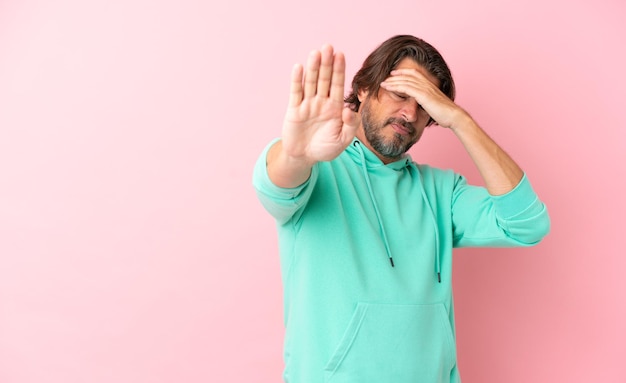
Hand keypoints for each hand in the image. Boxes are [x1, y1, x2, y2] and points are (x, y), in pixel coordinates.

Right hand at [282, 45, 359, 163]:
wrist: (304, 157)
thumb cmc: (325, 149)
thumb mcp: (343, 140)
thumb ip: (350, 126)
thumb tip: (348, 110)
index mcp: (335, 107)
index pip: (338, 85)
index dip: (339, 70)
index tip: (340, 55)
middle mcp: (321, 102)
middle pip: (325, 79)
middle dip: (327, 64)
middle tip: (328, 47)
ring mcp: (307, 104)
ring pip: (311, 82)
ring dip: (313, 68)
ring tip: (316, 53)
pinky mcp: (294, 109)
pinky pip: (296, 92)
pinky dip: (297, 80)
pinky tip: (299, 67)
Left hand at [380, 68, 468, 129]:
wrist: (453, 116)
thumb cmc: (445, 113)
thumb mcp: (434, 105)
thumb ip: (427, 102)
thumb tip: (423, 106)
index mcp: (430, 85)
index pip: (414, 74)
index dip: (403, 72)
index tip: (394, 73)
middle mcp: (427, 84)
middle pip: (408, 76)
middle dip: (395, 76)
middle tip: (384, 78)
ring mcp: (425, 89)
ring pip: (405, 81)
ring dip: (392, 82)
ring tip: (383, 84)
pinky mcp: (423, 95)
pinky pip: (406, 88)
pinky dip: (396, 87)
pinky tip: (389, 88)